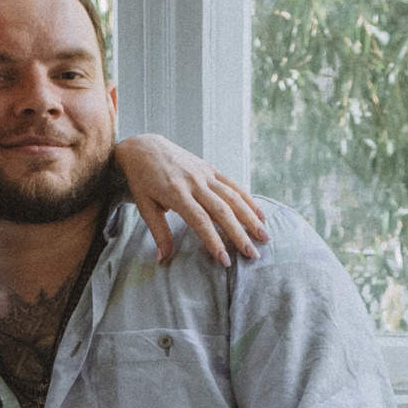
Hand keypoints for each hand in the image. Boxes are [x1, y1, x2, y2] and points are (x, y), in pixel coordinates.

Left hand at [116, 134, 266, 266]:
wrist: (145, 148)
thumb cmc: (143, 181)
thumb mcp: (144, 206)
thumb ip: (158, 232)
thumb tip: (163, 259)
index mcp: (176, 193)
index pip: (200, 220)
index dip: (214, 241)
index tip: (224, 260)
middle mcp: (194, 182)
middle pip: (222, 211)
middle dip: (239, 234)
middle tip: (252, 255)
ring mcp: (205, 174)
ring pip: (233, 197)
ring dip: (250, 218)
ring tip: (264, 237)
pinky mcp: (211, 169)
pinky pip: (233, 185)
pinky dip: (248, 199)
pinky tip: (260, 215)